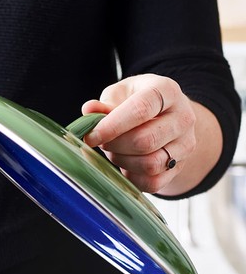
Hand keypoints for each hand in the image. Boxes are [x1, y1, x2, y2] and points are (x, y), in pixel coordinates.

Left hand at [81, 74, 196, 193]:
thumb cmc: (136, 102)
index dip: (112, 126)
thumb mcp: (120, 94)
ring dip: (123, 162)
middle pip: (145, 141)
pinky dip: (132, 178)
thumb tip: (89, 109)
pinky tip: (124, 165)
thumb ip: (104, 104)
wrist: (165, 116)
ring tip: (114, 152)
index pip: (141, 109)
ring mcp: (185, 144)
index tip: (91, 137)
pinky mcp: (179, 166)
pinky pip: (153, 182)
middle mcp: (183, 117)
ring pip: (150, 164)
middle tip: (102, 143)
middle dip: (115, 146)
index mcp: (167, 91)